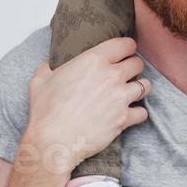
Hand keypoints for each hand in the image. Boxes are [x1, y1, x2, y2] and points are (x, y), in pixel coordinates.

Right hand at [25, 37, 150, 174]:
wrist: (54, 142)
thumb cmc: (46, 111)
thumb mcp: (40, 81)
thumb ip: (47, 68)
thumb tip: (48, 65)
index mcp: (93, 60)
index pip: (125, 44)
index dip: (127, 47)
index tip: (125, 52)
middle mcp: (111, 76)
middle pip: (137, 64)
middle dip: (133, 67)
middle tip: (127, 74)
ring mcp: (120, 97)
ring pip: (146, 85)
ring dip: (140, 88)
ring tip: (132, 92)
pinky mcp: (124, 118)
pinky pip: (143, 112)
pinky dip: (138, 114)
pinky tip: (130, 114)